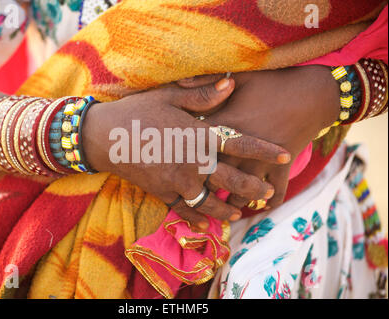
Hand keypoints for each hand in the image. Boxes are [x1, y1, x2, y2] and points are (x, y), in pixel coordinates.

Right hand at [82, 78, 290, 228]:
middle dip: (254, 187)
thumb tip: (231, 83)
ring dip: (230, 209)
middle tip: (267, 192)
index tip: (284, 154)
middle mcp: (192, 163)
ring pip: (212, 202)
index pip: (238, 143)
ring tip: (243, 211)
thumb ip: (202, 95)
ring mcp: (178, 183)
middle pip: (232, 180)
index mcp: (197, 136)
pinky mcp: (163, 195)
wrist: (103, 137)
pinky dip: (199, 220)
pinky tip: (209, 226)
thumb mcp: (169, 96)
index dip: (263, 149)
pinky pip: (186, 212)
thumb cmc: (137, 113)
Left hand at [178, 66, 339, 208]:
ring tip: (223, 208)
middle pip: (216, 175)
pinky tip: (260, 207)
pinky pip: (276, 192)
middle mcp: (241, 149)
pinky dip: (270, 203)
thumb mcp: (240, 77)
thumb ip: (207, 82)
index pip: (198, 147)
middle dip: (202, 188)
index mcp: (227, 126)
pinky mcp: (283, 167)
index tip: (175, 165)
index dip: (184, 157)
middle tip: (191, 194)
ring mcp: (263, 161)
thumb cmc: (274, 82)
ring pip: (242, 191)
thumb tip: (178, 82)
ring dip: (232, 202)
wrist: (314, 92)